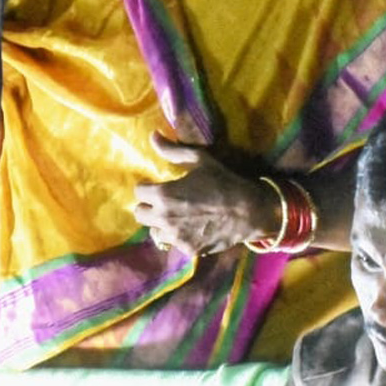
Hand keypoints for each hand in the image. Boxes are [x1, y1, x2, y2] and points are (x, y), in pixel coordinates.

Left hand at [133, 134, 278, 255]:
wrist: (247, 211)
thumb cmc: (223, 182)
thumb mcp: (200, 159)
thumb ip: (172, 150)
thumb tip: (153, 136)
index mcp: (163, 194)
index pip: (138, 192)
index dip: (147, 188)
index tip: (157, 187)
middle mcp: (164, 218)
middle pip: (140, 214)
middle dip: (149, 207)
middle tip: (164, 202)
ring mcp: (175, 237)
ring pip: (154, 231)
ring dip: (161, 224)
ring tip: (176, 217)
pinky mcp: (187, 249)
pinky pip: (173, 243)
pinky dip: (178, 236)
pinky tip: (191, 228)